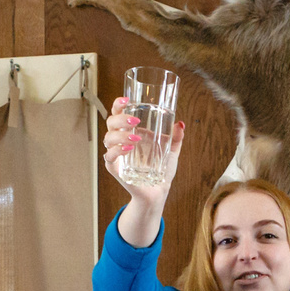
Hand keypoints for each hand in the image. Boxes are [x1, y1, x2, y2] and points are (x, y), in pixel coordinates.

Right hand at [103, 98, 183, 213]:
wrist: (159, 191)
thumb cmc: (162, 169)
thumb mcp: (172, 151)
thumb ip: (176, 137)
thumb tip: (180, 124)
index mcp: (131, 131)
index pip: (118, 113)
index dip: (118, 104)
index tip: (127, 100)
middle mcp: (120, 140)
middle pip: (111, 122)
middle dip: (120, 119)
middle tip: (136, 122)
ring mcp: (116, 154)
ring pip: (108, 138)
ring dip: (121, 136)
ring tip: (136, 139)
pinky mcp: (114, 168)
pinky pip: (109, 156)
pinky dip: (117, 151)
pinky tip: (129, 150)